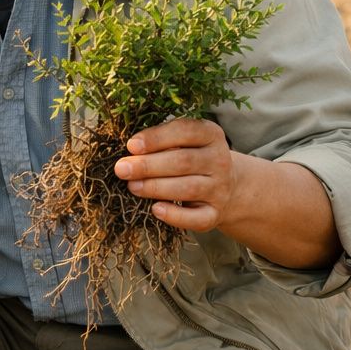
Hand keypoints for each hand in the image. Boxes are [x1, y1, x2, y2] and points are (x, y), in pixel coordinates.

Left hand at [113, 118, 238, 232]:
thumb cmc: (191, 158)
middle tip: (122, 169)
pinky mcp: (214, 214)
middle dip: (149, 165)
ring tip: (132, 186)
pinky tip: (156, 209)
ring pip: (188, 188)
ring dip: (156, 187)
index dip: (157, 138)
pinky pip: (197, 218)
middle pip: (183, 161)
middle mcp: (219, 161)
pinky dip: (175, 216)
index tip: (131, 145)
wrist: (228, 187)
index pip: (186, 131)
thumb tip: (130, 150)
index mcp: (211, 135)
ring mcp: (219, 189)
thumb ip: (161, 141)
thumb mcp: (184, 142)